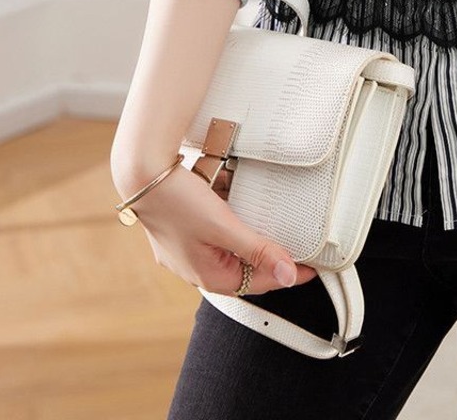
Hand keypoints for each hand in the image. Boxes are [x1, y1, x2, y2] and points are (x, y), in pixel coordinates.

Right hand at [113, 161, 318, 294]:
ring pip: (232, 251)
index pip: (259, 283)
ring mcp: (188, 250)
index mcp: (207, 276)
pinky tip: (244, 210)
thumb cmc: (178, 202)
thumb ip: (257, 251)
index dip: (288, 274)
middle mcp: (196, 268)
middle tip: (300, 248)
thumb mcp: (223, 227)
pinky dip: (235, 226)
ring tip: (278, 231)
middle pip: (246, 270)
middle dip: (272, 259)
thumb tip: (289, 276)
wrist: (142, 174)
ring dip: (253, 242)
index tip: (314, 267)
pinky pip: (219, 234)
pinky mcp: (185, 230)